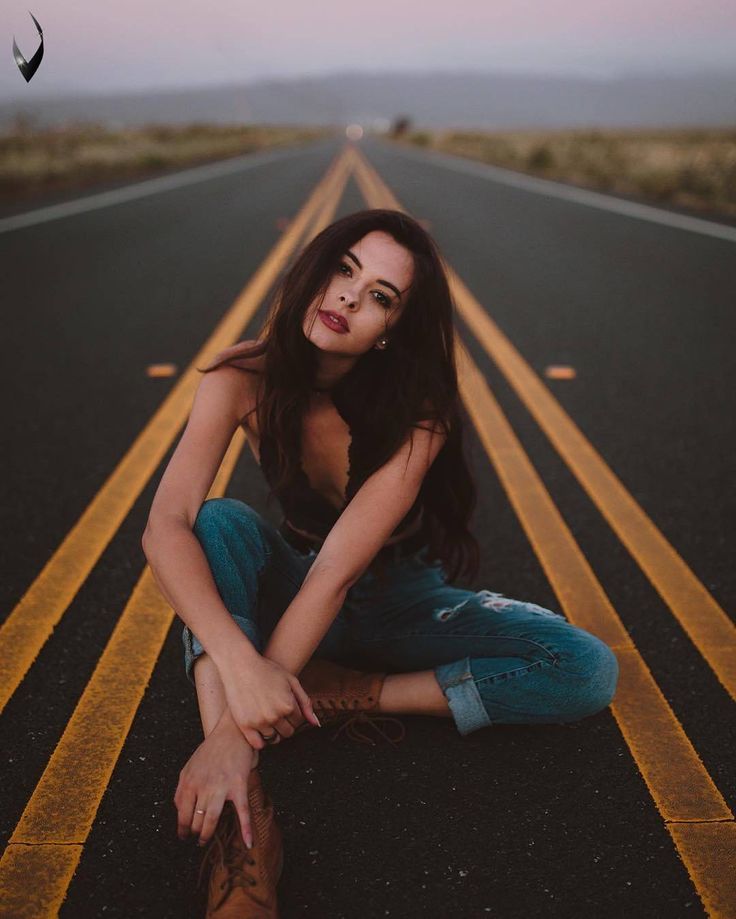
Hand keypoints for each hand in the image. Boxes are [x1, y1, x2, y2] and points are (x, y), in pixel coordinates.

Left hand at [174, 713, 256, 848]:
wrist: (232, 733)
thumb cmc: (211, 751)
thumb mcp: (189, 767)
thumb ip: (181, 789)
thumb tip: (178, 811)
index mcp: (189, 782)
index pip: (182, 815)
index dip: (182, 829)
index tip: (184, 836)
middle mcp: (203, 786)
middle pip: (196, 820)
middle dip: (195, 832)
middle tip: (197, 838)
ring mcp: (221, 787)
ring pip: (212, 820)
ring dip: (207, 834)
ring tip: (205, 840)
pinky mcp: (239, 786)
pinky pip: (243, 812)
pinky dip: (246, 829)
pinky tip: (249, 843)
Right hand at [219, 651, 320, 748]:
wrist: (240, 666)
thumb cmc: (267, 671)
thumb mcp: (291, 681)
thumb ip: (305, 702)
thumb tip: (315, 724)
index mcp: (288, 705)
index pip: (299, 721)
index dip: (294, 714)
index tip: (285, 706)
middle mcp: (275, 716)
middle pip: (288, 732)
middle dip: (286, 724)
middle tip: (277, 712)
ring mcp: (259, 721)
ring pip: (274, 738)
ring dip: (274, 731)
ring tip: (267, 717)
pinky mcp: (245, 725)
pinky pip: (258, 744)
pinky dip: (261, 740)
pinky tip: (259, 727)